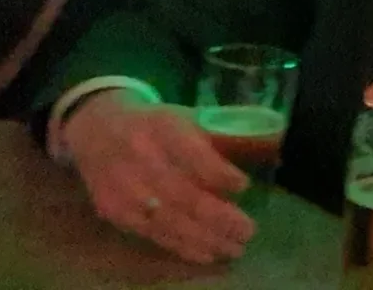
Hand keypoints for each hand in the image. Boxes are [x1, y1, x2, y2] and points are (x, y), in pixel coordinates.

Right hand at [62, 89, 253, 263]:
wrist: (97, 129)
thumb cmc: (158, 124)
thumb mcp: (188, 117)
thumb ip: (226, 134)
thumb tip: (275, 149)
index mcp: (164, 126)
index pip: (191, 153)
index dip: (218, 173)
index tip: (244, 186)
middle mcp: (140, 158)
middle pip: (181, 194)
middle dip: (218, 217)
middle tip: (248, 231)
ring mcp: (123, 188)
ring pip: (167, 220)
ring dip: (204, 239)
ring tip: (234, 249)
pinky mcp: (114, 211)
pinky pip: (151, 234)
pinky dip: (181, 246)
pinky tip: (205, 255)